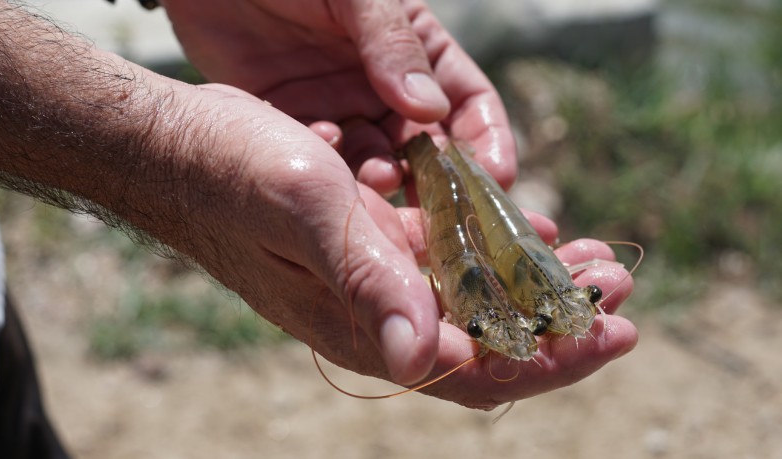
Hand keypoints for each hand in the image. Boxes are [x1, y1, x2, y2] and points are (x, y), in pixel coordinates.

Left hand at [160, 0, 516, 195]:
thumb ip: (392, 42)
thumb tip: (433, 110)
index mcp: (415, 50)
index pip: (467, 102)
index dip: (487, 140)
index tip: (496, 179)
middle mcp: (383, 88)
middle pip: (427, 147)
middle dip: (436, 180)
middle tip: (435, 207)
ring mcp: (340, 109)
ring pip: (376, 161)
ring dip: (380, 177)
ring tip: (373, 177)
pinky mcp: (295, 126)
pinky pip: (321, 160)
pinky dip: (326, 164)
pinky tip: (316, 145)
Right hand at [164, 84, 635, 408]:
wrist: (172, 145)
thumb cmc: (228, 169)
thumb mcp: (305, 209)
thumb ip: (365, 281)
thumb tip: (424, 356)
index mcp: (359, 321)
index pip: (474, 368)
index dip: (552, 357)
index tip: (616, 330)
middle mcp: (370, 313)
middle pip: (486, 342)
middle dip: (560, 322)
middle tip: (620, 288)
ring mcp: (368, 281)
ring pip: (470, 301)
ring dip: (535, 285)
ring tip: (590, 259)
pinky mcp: (364, 247)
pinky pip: (442, 264)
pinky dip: (494, 252)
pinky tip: (527, 228)